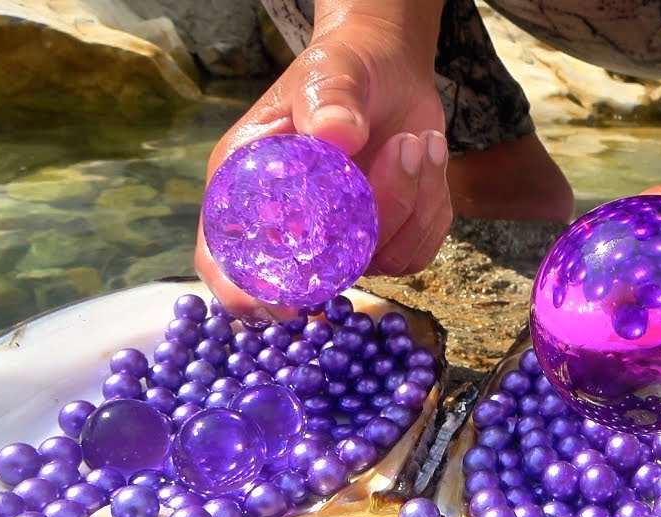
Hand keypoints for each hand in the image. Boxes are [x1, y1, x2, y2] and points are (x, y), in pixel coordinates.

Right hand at [195, 10, 450, 322]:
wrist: (388, 73)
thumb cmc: (339, 71)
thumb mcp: (329, 72)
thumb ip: (328, 100)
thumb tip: (335, 133)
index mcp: (250, 189)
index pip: (228, 260)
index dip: (246, 292)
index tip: (285, 301)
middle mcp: (294, 225)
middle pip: (322, 272)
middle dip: (373, 222)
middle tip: (401, 148)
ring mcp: (345, 240)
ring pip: (382, 259)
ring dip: (412, 198)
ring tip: (414, 138)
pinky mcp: (389, 239)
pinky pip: (417, 249)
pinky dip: (432, 204)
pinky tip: (427, 154)